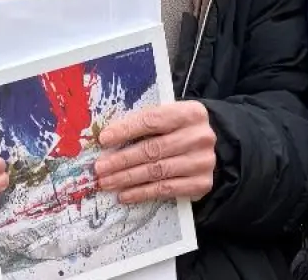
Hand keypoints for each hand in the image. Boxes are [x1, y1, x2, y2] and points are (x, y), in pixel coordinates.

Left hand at [94, 101, 216, 203]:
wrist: (208, 148)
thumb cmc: (178, 131)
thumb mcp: (167, 118)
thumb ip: (143, 123)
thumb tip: (107, 139)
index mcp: (190, 113)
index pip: (152, 120)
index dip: (126, 130)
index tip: (104, 139)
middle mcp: (200, 137)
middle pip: (153, 149)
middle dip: (122, 160)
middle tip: (100, 168)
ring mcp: (203, 162)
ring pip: (157, 171)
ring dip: (127, 178)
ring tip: (106, 182)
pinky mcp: (202, 183)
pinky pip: (165, 190)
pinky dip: (142, 193)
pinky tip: (125, 194)